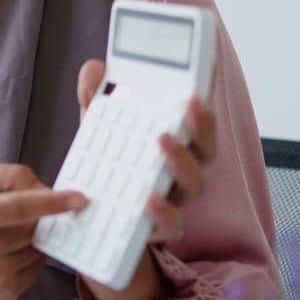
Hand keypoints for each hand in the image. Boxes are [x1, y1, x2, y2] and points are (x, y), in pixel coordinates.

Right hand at [0, 163, 86, 299]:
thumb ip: (10, 177)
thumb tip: (47, 191)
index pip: (19, 208)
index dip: (52, 202)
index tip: (79, 198)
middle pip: (33, 228)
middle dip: (38, 217)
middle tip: (21, 213)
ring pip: (39, 248)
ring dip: (34, 237)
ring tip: (8, 234)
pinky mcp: (5, 293)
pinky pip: (37, 268)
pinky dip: (30, 256)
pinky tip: (9, 252)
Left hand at [72, 58, 220, 299]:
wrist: (92, 227)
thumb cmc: (110, 170)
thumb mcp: (98, 132)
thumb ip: (96, 100)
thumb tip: (94, 68)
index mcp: (176, 147)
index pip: (200, 123)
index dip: (207, 101)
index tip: (206, 72)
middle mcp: (181, 174)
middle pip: (207, 151)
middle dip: (203, 125)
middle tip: (190, 102)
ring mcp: (173, 202)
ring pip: (194, 184)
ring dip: (182, 160)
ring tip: (162, 139)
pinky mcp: (156, 230)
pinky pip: (170, 225)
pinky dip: (162, 211)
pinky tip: (147, 197)